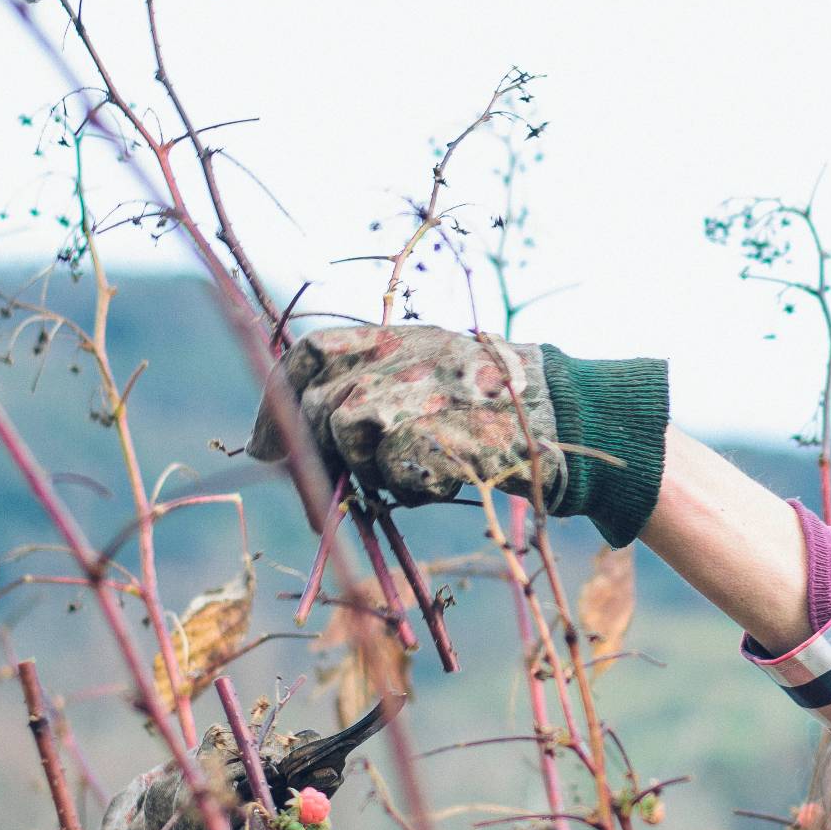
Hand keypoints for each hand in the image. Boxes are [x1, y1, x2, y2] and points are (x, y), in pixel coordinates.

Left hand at [249, 325, 561, 505]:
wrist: (564, 411)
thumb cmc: (498, 399)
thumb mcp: (434, 364)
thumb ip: (375, 378)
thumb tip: (295, 433)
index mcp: (394, 337)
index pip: (309, 352)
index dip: (277, 399)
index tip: (266, 444)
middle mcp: (397, 358)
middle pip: (321, 407)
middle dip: (318, 454)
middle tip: (329, 492)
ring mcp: (412, 394)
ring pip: (349, 439)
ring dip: (373, 471)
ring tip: (416, 474)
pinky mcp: (431, 434)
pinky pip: (395, 474)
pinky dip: (416, 488)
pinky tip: (450, 477)